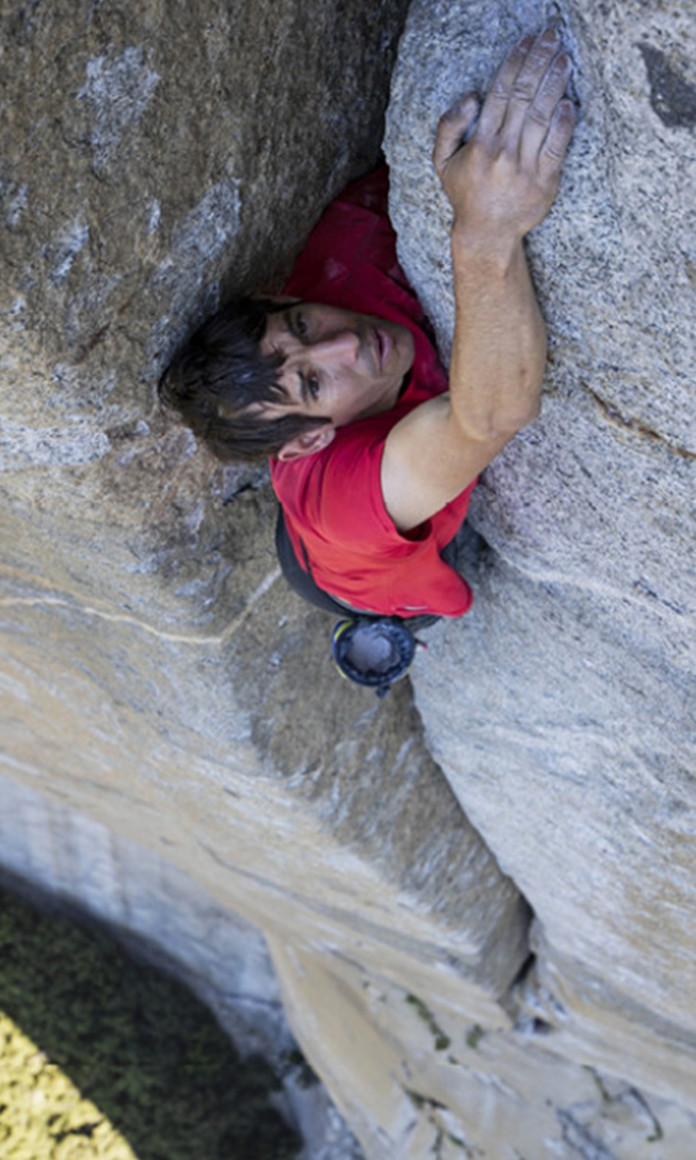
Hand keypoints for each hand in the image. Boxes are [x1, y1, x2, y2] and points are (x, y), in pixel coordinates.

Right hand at [433, 27, 575, 246]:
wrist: (487, 234)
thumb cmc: (466, 193)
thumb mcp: (442, 162)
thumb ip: (448, 126)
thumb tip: (472, 97)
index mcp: (481, 143)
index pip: (500, 92)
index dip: (515, 62)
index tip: (527, 41)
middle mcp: (504, 152)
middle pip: (523, 96)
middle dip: (538, 62)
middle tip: (551, 37)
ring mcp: (526, 167)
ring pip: (542, 116)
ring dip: (554, 84)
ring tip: (563, 59)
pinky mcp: (545, 181)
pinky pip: (557, 146)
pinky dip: (564, 123)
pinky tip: (569, 102)